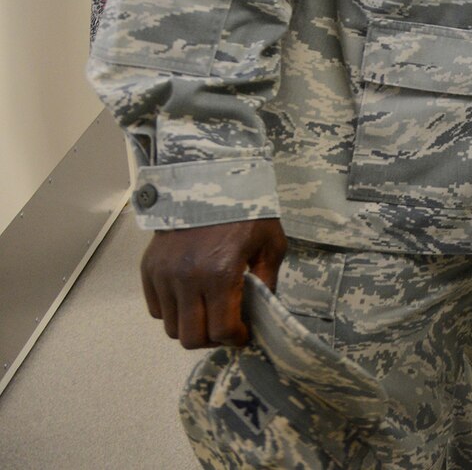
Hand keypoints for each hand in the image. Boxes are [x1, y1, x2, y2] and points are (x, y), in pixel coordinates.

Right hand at [141, 218, 288, 349]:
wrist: (210, 182)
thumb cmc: (247, 213)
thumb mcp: (271, 245)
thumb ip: (267, 282)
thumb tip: (262, 312)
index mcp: (220, 274)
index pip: (221, 330)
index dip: (236, 339)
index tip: (244, 334)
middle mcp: (187, 279)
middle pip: (191, 338)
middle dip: (212, 340)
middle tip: (225, 328)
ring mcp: (164, 275)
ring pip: (170, 328)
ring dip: (191, 327)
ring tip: (208, 314)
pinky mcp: (149, 269)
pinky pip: (156, 309)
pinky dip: (173, 312)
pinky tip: (191, 299)